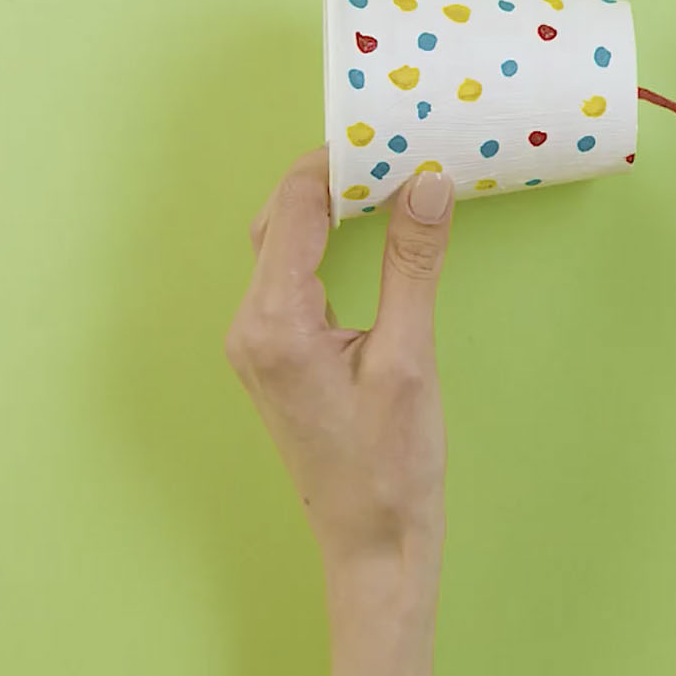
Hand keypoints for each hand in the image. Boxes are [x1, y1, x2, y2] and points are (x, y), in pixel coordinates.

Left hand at [225, 147, 454, 675]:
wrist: (372, 546)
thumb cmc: (390, 468)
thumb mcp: (409, 359)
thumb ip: (413, 266)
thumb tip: (425, 186)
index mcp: (273, 323)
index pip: (295, 208)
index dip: (340, 160)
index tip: (387, 130)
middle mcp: (250, 327)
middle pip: (281, 219)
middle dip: (335, 177)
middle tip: (395, 145)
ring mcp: (257, 343)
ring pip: (283, 244)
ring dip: (330, 207)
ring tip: (388, 178)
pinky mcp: (275, 356)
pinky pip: (292, 276)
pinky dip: (327, 242)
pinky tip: (368, 232)